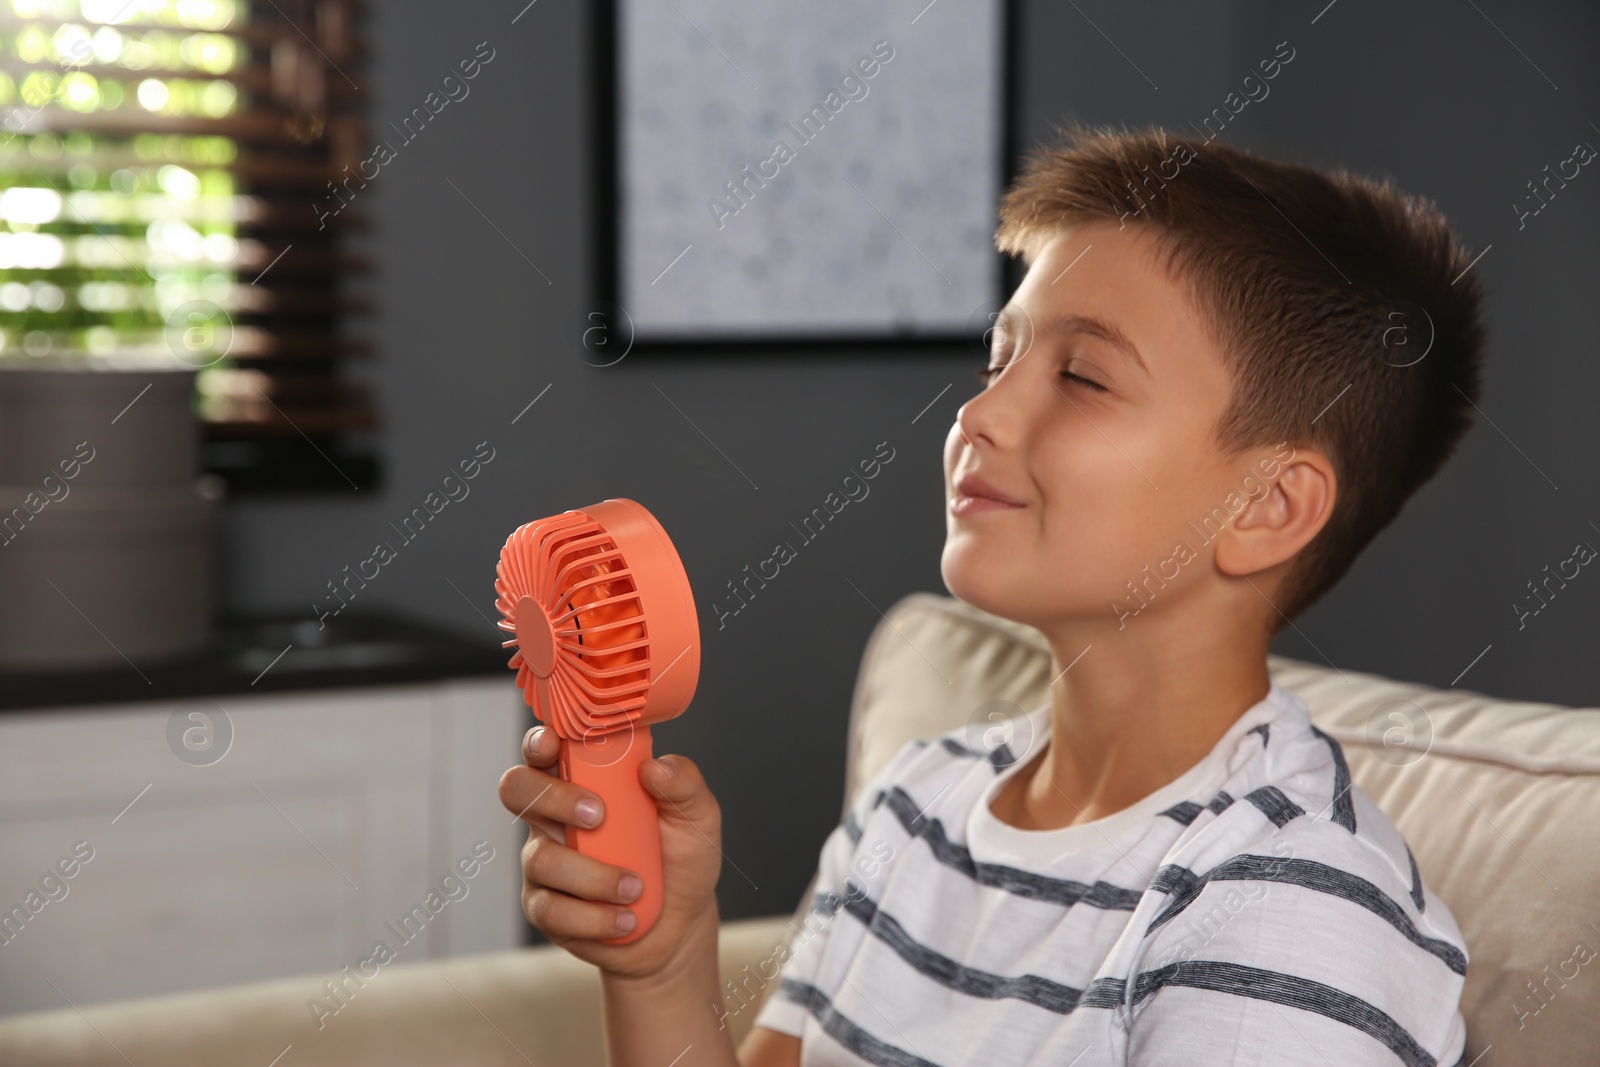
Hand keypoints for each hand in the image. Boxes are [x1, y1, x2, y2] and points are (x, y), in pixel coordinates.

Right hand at [498, 725, 723, 979]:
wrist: (680, 922)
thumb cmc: (681, 859)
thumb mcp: (697, 816)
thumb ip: (684, 784)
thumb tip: (655, 767)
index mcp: (586, 780)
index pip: (546, 748)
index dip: (541, 741)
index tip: (555, 744)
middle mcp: (555, 815)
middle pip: (517, 789)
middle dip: (553, 798)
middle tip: (600, 816)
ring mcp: (545, 860)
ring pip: (542, 858)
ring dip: (593, 875)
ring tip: (635, 887)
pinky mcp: (545, 906)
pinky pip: (550, 910)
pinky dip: (593, 917)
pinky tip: (624, 918)